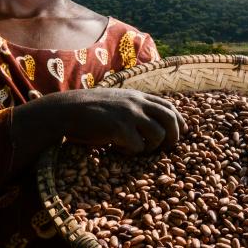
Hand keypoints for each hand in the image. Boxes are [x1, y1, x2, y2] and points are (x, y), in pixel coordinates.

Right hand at [52, 88, 187, 152]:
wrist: (66, 110)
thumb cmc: (88, 108)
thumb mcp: (115, 100)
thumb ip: (133, 105)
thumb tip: (150, 117)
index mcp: (137, 95)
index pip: (168, 106)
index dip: (179, 120)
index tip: (182, 131)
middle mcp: (137, 102)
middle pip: (170, 119)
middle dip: (173, 136)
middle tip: (166, 147)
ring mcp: (129, 115)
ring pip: (159, 135)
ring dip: (151, 147)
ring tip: (136, 148)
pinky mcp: (120, 128)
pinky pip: (138, 146)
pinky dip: (130, 152)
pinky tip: (117, 148)